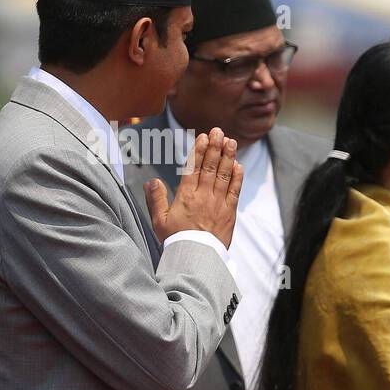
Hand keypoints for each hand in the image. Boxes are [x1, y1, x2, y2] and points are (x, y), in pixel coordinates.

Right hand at [145, 127, 243, 248]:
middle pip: (210, 167)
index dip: (199, 151)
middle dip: (215, 147)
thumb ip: (156, 199)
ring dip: (228, 157)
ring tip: (231, 142)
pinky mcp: (229, 212)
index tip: (203, 137)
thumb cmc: (176, 240)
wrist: (196, 258)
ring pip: (224, 175)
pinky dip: (237, 177)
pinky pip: (235, 191)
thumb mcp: (159, 221)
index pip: (193, 168)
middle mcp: (203, 196)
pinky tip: (238, 165)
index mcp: (185, 196)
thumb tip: (151, 181)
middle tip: (219, 131)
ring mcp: (218, 203)